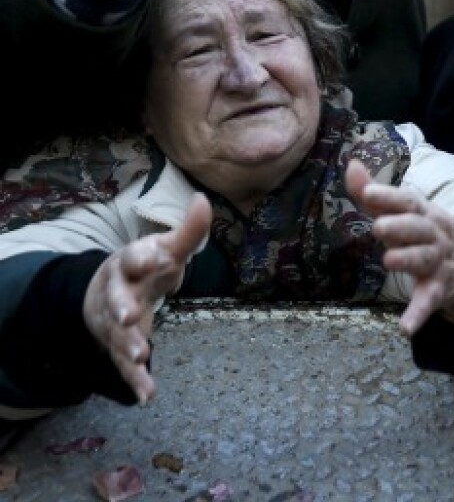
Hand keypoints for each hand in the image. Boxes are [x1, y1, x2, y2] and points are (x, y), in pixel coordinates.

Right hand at [83, 193, 210, 402]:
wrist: (107, 288)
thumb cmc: (145, 265)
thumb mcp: (166, 247)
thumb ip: (188, 230)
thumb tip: (204, 200)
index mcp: (130, 263)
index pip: (134, 256)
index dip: (143, 256)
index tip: (155, 255)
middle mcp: (118, 291)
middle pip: (117, 298)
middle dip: (122, 306)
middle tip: (131, 315)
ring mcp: (114, 321)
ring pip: (117, 334)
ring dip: (127, 345)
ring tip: (139, 356)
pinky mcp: (118, 345)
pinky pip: (124, 365)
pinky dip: (135, 380)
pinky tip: (147, 395)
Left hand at [344, 160, 453, 336]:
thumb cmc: (426, 234)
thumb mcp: (405, 213)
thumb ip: (376, 194)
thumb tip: (350, 164)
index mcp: (424, 214)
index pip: (408, 201)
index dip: (389, 196)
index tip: (368, 192)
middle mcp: (433, 236)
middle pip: (419, 228)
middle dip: (400, 226)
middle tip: (379, 227)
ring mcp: (438, 263)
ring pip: (425, 260)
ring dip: (409, 259)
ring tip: (389, 261)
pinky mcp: (438, 291)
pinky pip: (428, 302)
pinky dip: (417, 315)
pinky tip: (404, 328)